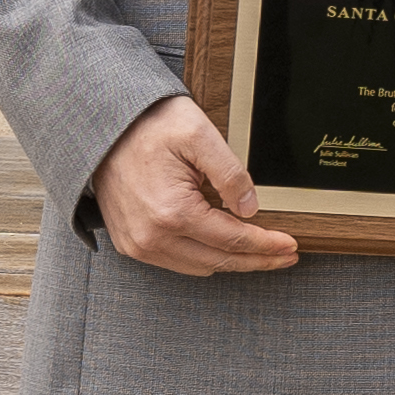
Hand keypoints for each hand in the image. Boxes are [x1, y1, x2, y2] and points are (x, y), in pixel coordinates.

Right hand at [99, 95, 299, 275]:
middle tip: (285, 255)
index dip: (266, 245)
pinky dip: (204, 257)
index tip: (290, 245)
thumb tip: (251, 209)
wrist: (104, 127)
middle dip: (257, 260)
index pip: (233, 239)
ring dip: (231, 261)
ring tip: (259, 251)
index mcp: (173, 212)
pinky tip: (222, 245)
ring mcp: (138, 244)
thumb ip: (231, 173)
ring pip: (200, 267)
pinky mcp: (130, 244)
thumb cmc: (149, 126)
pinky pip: (177, 262)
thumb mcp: (199, 135)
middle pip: (220, 261)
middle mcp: (152, 237)